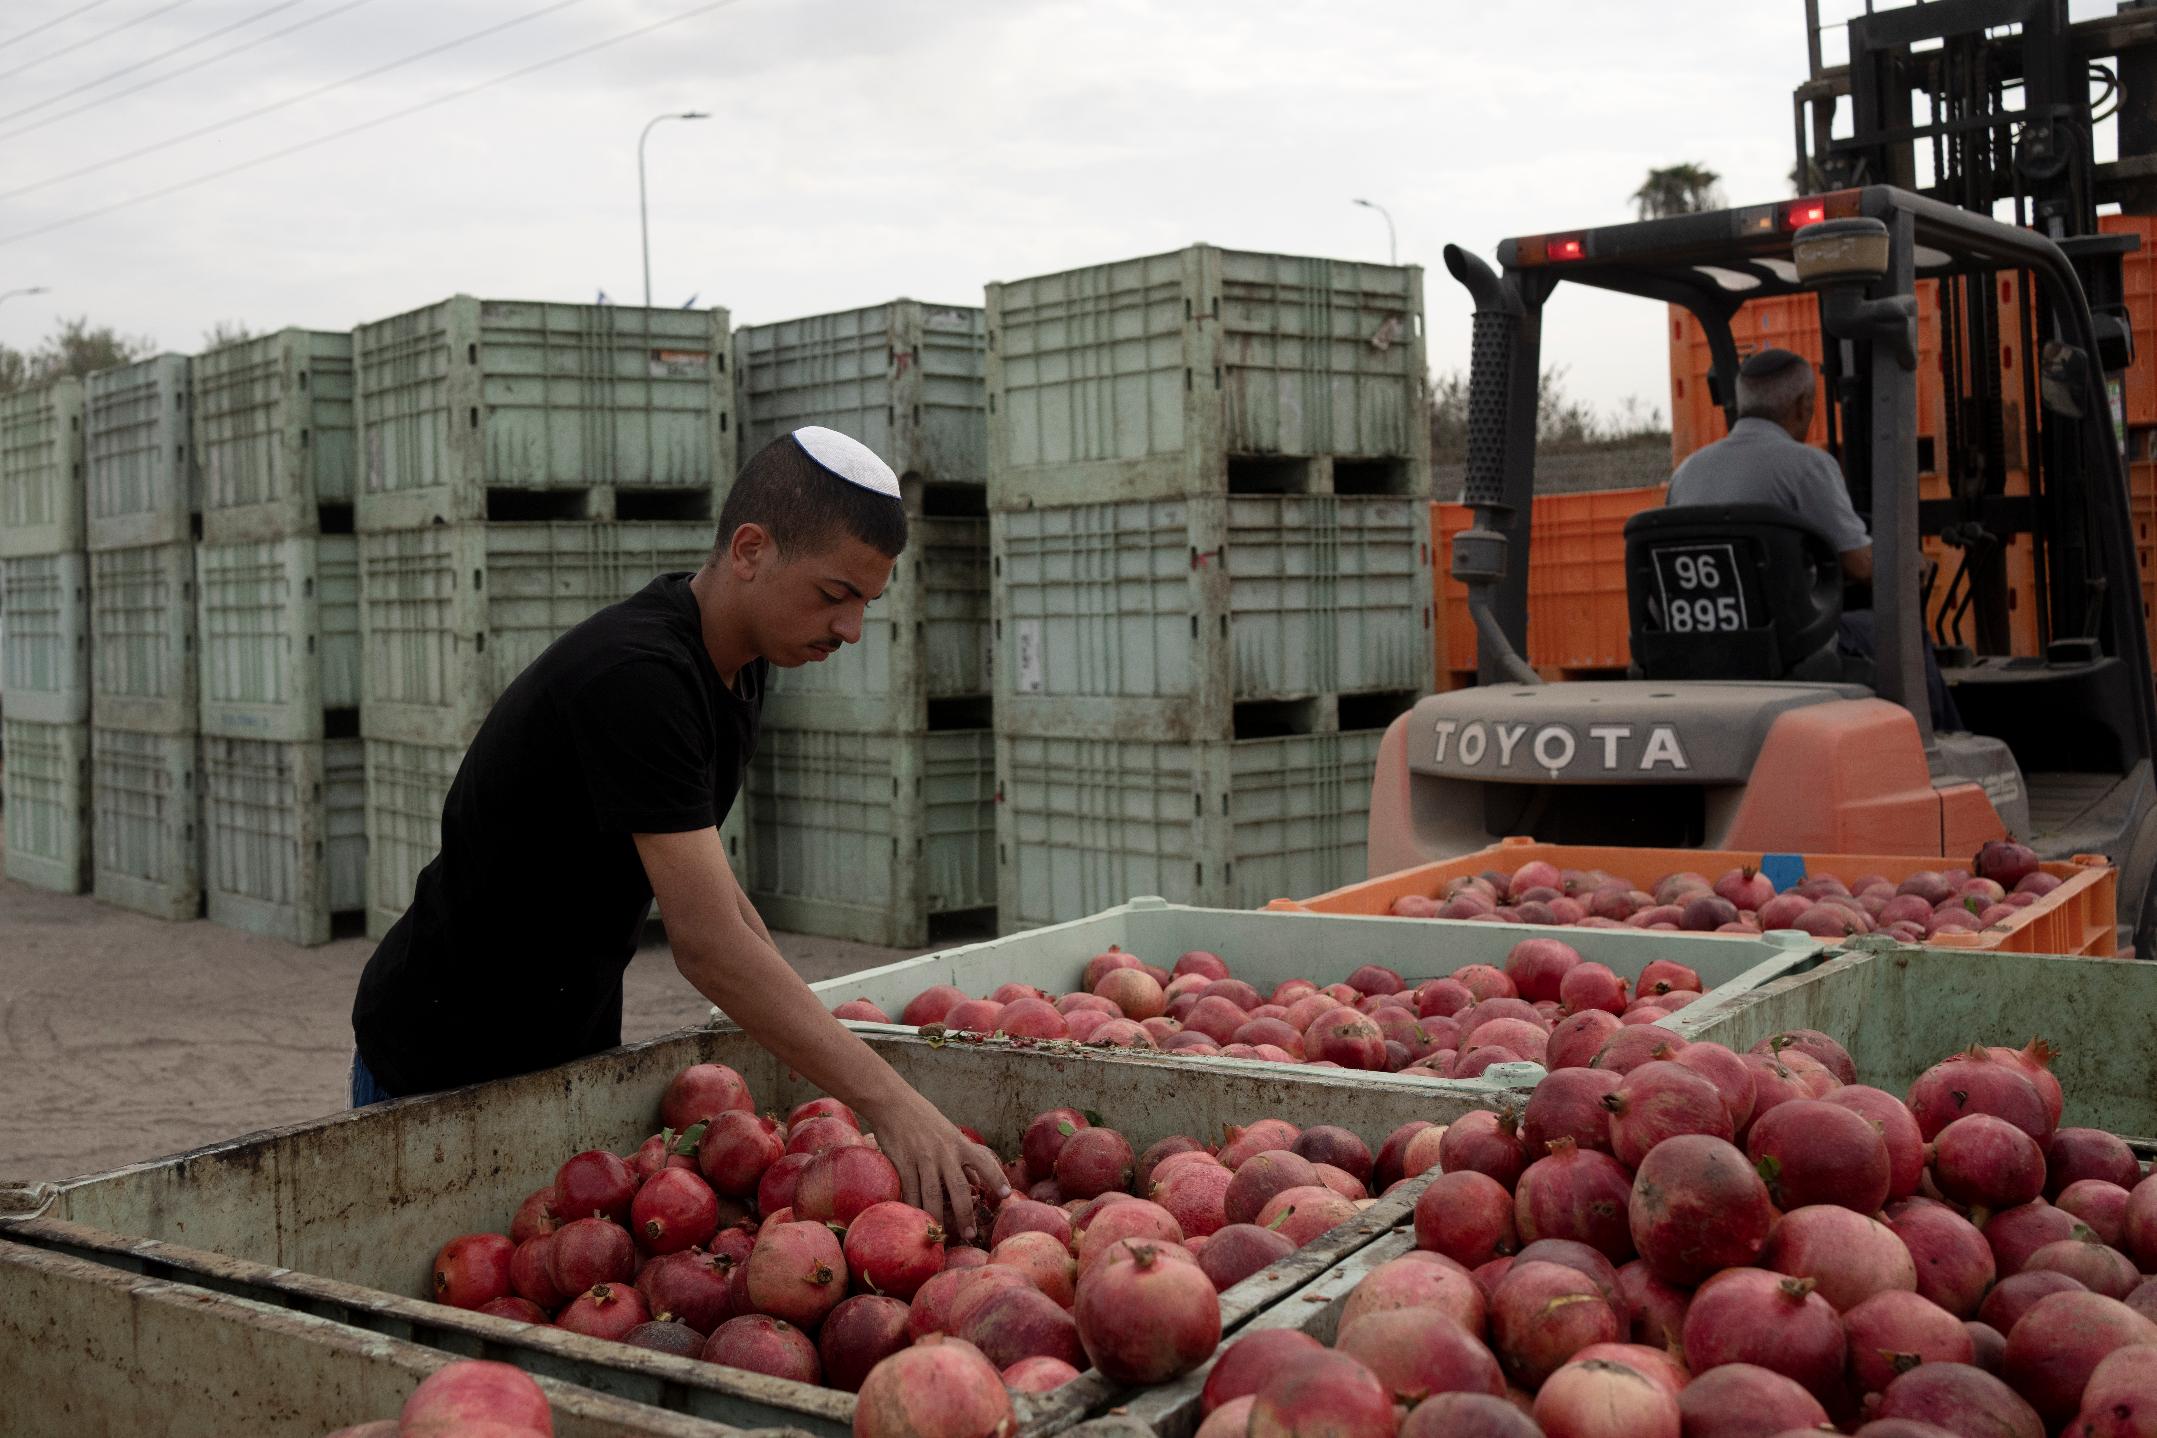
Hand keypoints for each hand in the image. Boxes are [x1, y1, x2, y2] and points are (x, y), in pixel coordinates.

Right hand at [861, 1090, 1009, 1241]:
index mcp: (958, 1143)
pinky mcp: (903, 1163)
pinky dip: (913, 1207)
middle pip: (959, 1188)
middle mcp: (944, 1152)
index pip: (984, 1161)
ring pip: (933, 1195)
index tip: (1006, 1195)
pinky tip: (916, 1220)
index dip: (996, 1178)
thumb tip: (975, 1180)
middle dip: (965, 1214)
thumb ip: (962, 1155)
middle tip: (970, 1234)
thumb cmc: (923, 1118)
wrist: (892, 1103)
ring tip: (941, 1234)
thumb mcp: (949, 1132)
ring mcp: (923, 1158)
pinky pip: (910, 1191)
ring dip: (938, 1218)